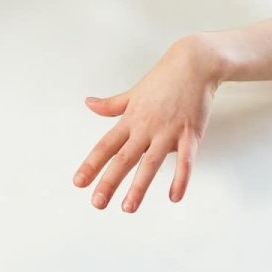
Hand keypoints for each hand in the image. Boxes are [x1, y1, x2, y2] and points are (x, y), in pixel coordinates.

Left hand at [73, 35, 219, 212]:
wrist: (193, 64)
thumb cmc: (163, 79)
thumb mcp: (132, 93)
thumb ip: (111, 104)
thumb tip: (88, 104)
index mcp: (130, 119)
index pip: (105, 146)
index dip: (91, 164)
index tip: (78, 182)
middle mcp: (145, 127)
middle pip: (123, 158)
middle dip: (109, 182)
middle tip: (97, 203)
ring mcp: (168, 131)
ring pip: (150, 163)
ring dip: (139, 187)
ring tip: (128, 207)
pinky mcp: (191, 133)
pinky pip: (185, 160)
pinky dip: (180, 178)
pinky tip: (174, 196)